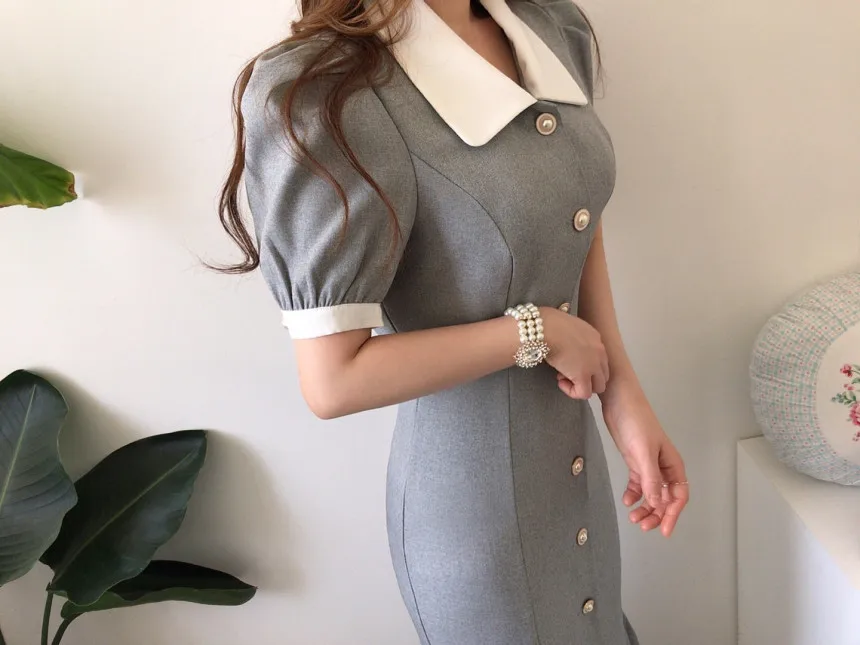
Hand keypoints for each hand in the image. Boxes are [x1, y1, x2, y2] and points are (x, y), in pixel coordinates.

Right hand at [540, 306, 609, 398]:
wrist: (544, 328)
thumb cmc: (546, 324)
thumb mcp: (565, 327)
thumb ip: (571, 338)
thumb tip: (564, 347)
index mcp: (595, 337)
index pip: (599, 358)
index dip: (585, 365)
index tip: (568, 361)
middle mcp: (599, 350)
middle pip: (603, 374)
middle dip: (587, 377)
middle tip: (566, 372)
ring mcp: (594, 364)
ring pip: (598, 386)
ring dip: (581, 385)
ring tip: (562, 377)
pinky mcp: (583, 375)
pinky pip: (584, 393)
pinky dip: (572, 391)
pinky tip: (560, 382)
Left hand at [602, 390, 688, 536]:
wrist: (618, 401)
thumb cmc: (636, 421)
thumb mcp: (643, 452)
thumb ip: (651, 478)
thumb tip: (657, 503)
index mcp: (672, 464)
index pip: (678, 496)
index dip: (673, 514)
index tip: (665, 530)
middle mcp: (663, 467)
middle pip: (665, 498)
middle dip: (656, 514)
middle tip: (643, 526)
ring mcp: (649, 465)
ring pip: (651, 494)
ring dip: (645, 507)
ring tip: (633, 517)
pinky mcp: (635, 461)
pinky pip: (638, 484)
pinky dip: (634, 494)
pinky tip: (627, 500)